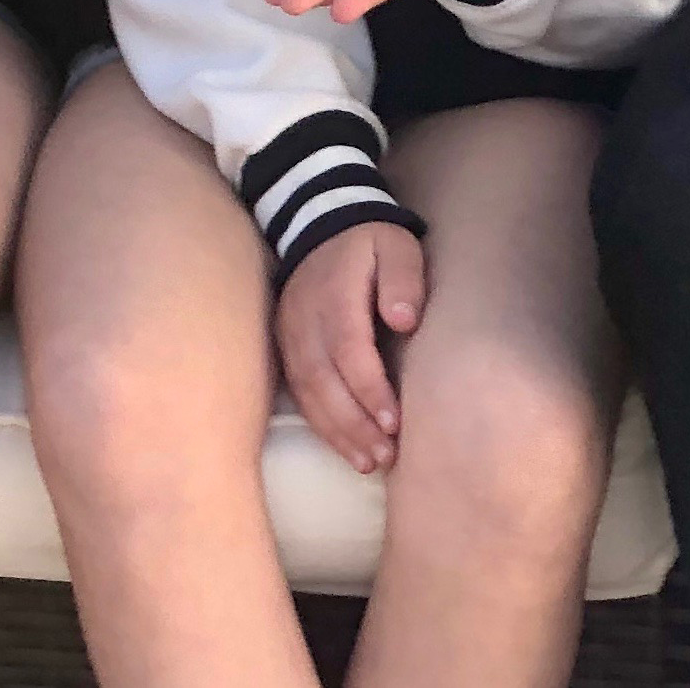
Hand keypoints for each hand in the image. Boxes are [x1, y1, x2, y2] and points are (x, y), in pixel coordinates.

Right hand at [275, 218, 424, 474]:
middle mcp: (305, 319)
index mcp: (334, 294)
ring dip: (337, 432)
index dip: (369, 389)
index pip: (348, 348)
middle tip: (385, 456)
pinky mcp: (285, 347)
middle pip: (323, 379)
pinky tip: (345, 447)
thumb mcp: (396, 246)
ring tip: (368, 463)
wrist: (320, 226)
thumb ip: (403, 278)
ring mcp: (290, 334)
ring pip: (308, 392)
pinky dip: (321, 424)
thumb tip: (404, 319)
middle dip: (354, 424)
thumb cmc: (370, 244)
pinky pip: (299, 392)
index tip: (394, 423)